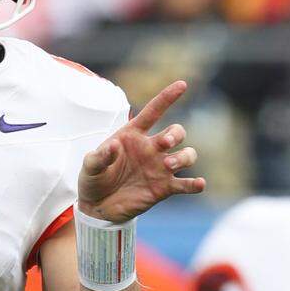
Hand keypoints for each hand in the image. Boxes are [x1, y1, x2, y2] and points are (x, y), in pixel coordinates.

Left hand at [78, 80, 205, 222]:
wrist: (97, 206)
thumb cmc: (94, 179)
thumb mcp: (90, 166)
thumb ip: (100, 156)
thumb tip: (113, 146)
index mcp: (133, 136)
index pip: (154, 112)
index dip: (167, 98)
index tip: (182, 85)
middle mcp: (151, 148)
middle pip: (176, 132)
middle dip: (176, 133)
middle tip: (165, 143)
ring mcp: (160, 168)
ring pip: (187, 155)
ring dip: (184, 157)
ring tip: (169, 165)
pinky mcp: (164, 188)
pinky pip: (186, 184)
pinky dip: (196, 184)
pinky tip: (199, 184)